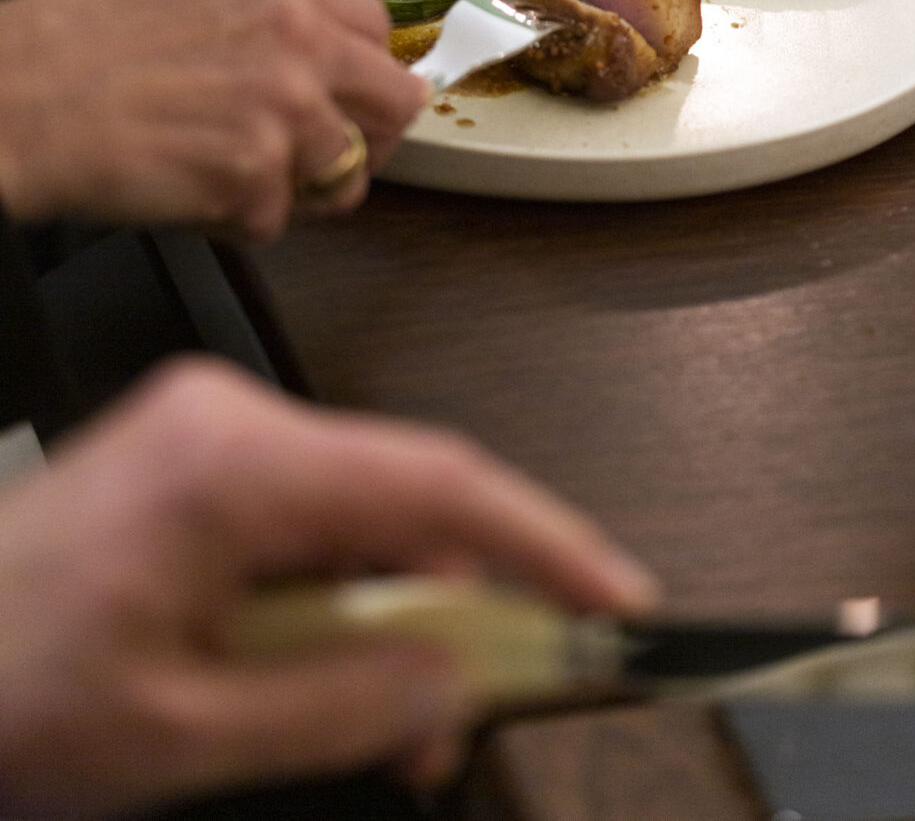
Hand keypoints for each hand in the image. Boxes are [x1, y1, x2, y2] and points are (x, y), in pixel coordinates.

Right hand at [0, 0, 426, 238]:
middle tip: (320, 160)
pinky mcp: (255, 173)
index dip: (366, 77)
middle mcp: (298, 37)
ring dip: (294, 190)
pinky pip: (276, 222)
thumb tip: (323, 65)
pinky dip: (235, 222)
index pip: (380, 30)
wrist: (14, 96)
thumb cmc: (77, 51)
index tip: (351, 101)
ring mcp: (284, 106)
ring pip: (346, 174)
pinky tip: (187, 189)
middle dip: (366, 140)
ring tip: (226, 175)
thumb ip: (271, 24)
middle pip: (398, 103)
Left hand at [0, 358, 657, 817]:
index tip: (614, 599)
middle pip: (405, 497)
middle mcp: (229, 418)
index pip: (433, 479)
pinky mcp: (202, 459)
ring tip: (395, 720)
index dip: (542, 539)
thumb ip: (339, 704)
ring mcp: (214, 432)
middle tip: (479, 708)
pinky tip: (335, 672)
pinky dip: (343, 596)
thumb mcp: (179, 734)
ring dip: (396, 614)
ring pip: (364, 513)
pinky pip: (313, 517)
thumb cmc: (0, 686)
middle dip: (459, 605)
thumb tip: (458, 674)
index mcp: (229, 463)